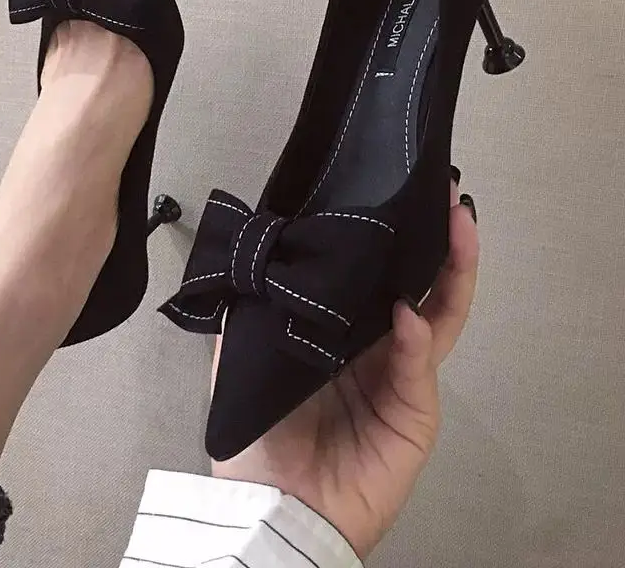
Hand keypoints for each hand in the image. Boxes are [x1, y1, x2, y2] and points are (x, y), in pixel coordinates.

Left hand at [211, 182, 477, 559]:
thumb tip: (273, 251)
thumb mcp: (245, 353)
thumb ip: (258, 305)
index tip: (398, 198)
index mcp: (340, 332)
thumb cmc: (259, 431)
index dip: (392, 240)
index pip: (376, 277)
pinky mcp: (415, 412)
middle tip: (446, 199)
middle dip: (437, 242)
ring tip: (457, 228)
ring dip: (451, 272)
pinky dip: (419, 338)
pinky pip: (420, 367)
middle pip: (418, 287)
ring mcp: (401, 377)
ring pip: (438, 316)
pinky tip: (410, 311)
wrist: (273, 504)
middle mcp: (376, 347)